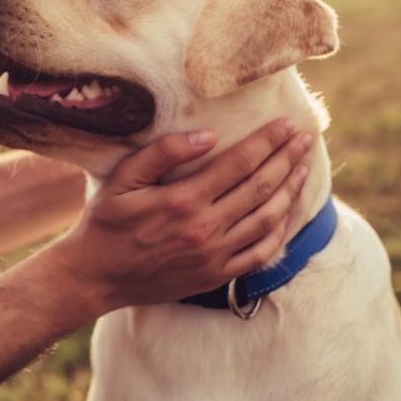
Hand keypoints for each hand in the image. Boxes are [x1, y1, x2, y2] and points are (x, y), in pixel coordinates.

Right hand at [55, 118, 312, 311]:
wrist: (96, 276)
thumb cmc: (105, 222)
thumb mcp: (122, 179)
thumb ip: (163, 153)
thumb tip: (208, 136)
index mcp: (183, 200)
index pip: (239, 163)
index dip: (268, 142)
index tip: (287, 124)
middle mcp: (205, 228)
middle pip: (261, 187)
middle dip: (287, 159)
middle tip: (305, 139)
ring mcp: (214, 255)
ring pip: (267, 219)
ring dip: (290, 191)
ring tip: (303, 168)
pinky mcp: (216, 276)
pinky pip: (260, 253)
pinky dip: (280, 231)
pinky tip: (287, 213)